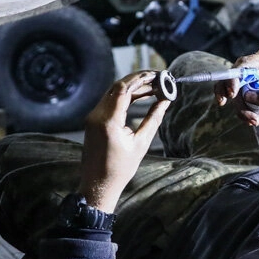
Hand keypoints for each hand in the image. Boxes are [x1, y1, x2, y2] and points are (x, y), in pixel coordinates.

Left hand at [79, 71, 170, 211]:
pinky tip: (141, 96)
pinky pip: (110, 101)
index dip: (141, 78)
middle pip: (118, 87)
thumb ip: (153, 119)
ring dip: (133, 87)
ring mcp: (93, 117)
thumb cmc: (120, 168)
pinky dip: (125, 97)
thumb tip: (165, 101)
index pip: (124, 89)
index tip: (157, 75)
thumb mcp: (141, 143)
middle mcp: (97, 115)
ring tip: (153, 86)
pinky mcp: (93, 120)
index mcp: (108, 120)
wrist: (98, 184)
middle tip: (158, 78)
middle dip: (138, 79)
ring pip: (114, 92)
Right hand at [215, 47, 258, 125]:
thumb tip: (248, 97)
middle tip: (246, 117)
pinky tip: (251, 118)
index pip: (244, 64)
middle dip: (237, 99)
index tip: (232, 95)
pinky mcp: (253, 80)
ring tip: (253, 121)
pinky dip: (242, 105)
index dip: (234, 78)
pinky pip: (241, 92)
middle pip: (236, 77)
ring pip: (236, 87)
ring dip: (240, 106)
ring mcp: (255, 70)